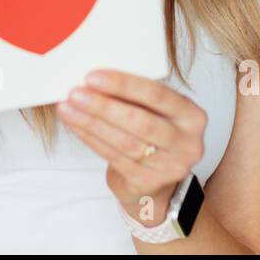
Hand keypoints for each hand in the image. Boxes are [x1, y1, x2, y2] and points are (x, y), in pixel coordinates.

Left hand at [57, 69, 205, 224]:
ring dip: (91, 123)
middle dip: (103, 106)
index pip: (158, 95)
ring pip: (124, 142)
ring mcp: (170, 167)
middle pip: (140, 122)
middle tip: (75, 93)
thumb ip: (136, 96)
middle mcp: (187, 143)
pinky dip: (91, 139)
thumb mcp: (155, 111)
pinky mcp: (148, 183)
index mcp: (192, 116)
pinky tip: (75, 126)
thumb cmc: (152, 133)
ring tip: (68, 108)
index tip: (94, 77)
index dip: (124, 85)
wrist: (155, 179)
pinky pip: (114, 158)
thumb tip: (96, 79)